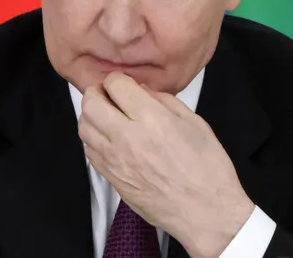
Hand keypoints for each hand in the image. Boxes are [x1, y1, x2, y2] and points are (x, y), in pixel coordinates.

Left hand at [78, 72, 253, 257]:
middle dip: (97, 92)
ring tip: (106, 115)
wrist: (205, 213)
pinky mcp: (111, 178)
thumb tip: (142, 90)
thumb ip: (165, 101)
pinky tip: (108, 138)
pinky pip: (89, 151)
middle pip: (91, 103)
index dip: (118, 79)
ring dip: (91, 115)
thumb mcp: (195, 123)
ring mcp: (115, 160)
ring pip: (84, 127)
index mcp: (151, 119)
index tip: (125, 84)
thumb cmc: (207, 169)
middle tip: (109, 94)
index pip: (115, 85)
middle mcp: (126, 137)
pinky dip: (93, 139)